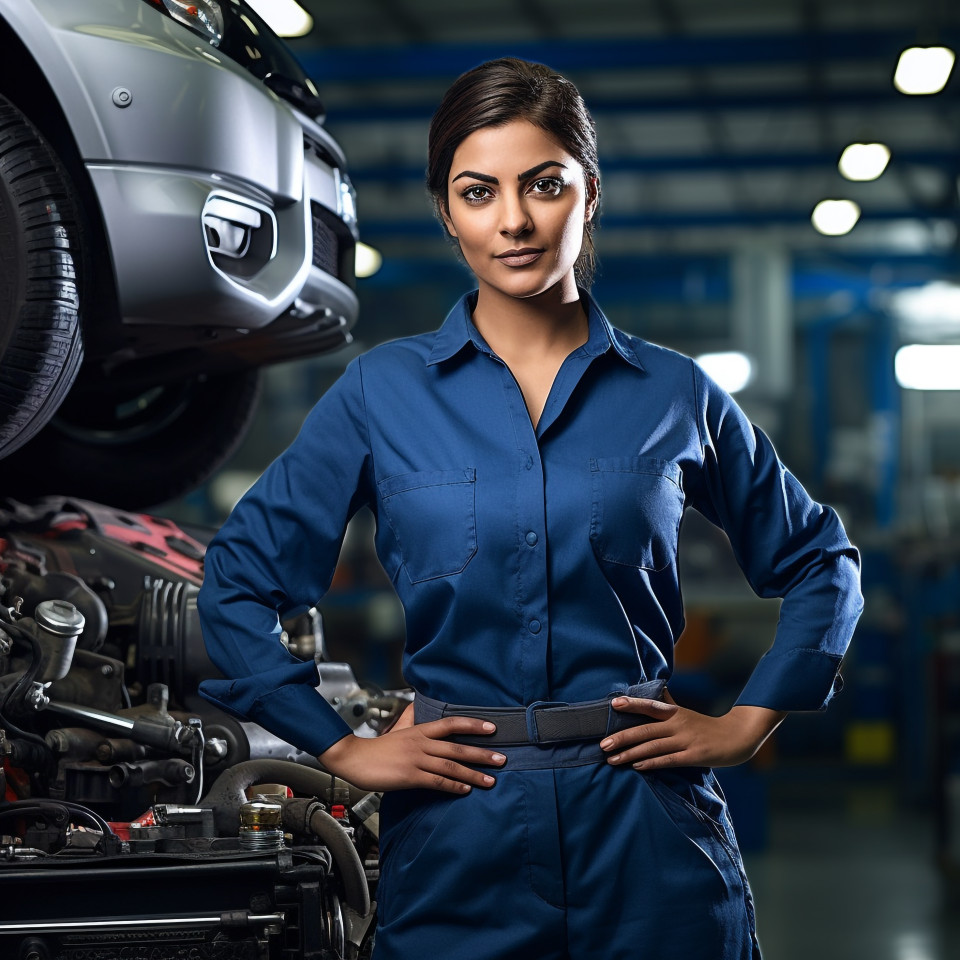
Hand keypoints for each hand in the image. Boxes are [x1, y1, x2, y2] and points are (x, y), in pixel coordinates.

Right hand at [319, 713, 505, 794]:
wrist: (355, 758)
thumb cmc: (378, 746)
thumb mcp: (398, 728)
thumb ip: (412, 719)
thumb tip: (417, 706)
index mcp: (420, 731)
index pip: (451, 724)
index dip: (473, 725)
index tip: (492, 728)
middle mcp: (421, 743)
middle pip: (457, 748)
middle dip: (482, 754)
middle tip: (502, 759)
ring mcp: (416, 760)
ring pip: (451, 767)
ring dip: (473, 775)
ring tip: (491, 780)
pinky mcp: (410, 776)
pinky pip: (437, 782)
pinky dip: (453, 787)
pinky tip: (466, 790)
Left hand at [600, 691, 784, 770]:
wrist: (737, 737)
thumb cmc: (706, 726)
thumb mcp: (685, 713)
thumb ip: (667, 705)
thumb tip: (652, 690)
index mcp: (675, 712)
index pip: (650, 705)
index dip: (632, 704)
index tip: (614, 705)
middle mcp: (678, 724)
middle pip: (645, 730)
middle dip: (622, 737)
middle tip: (602, 745)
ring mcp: (686, 740)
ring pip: (653, 747)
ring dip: (630, 754)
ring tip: (612, 759)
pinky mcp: (694, 756)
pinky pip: (668, 760)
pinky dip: (651, 763)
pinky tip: (636, 766)